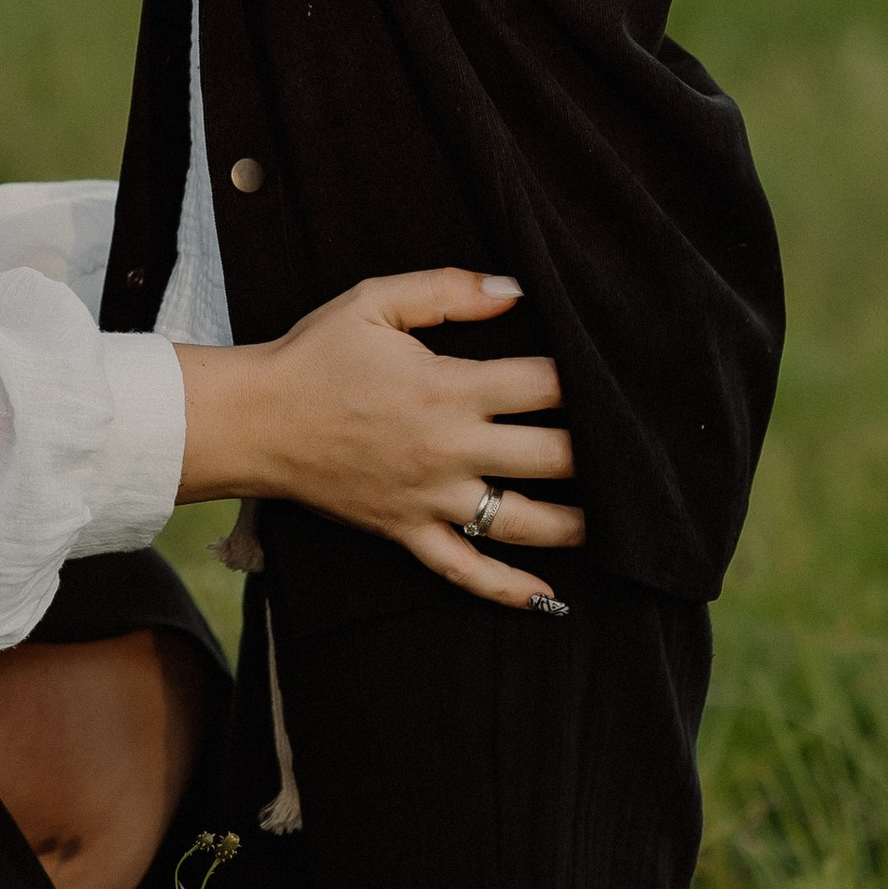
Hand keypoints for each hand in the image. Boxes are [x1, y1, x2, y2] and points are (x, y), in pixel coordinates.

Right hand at [175, 268, 583, 613]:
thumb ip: (447, 291)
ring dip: (576, 523)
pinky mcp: (406, 532)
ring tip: (617, 521)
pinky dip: (508, 590)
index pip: (543, 385)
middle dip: (598, 452)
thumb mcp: (373, 301)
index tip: (615, 376)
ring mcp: (429, 498)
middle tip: (634, 449)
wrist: (253, 421)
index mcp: (446, 388)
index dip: (586, 379)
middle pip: (551, 457)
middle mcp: (448, 449)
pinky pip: (464, 570)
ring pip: (521, 521)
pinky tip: (549, 599)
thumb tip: (515, 289)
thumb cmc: (313, 356)